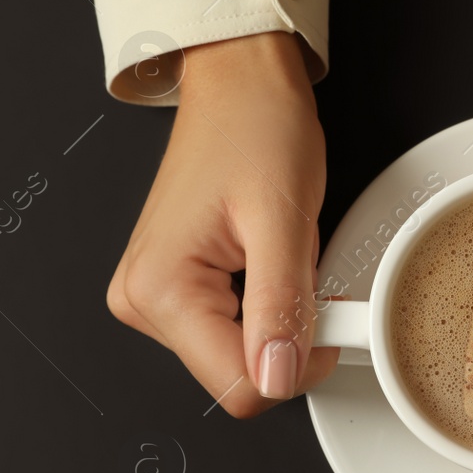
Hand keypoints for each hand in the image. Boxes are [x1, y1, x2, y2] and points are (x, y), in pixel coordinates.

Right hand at [106, 32, 338, 415]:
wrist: (241, 86)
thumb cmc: (257, 130)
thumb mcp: (283, 221)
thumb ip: (280, 307)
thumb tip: (278, 376)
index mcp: (160, 290)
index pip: (239, 387)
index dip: (298, 364)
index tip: (328, 317)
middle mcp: (144, 300)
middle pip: (238, 374)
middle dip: (287, 333)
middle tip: (301, 269)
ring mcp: (156, 296)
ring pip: (241, 354)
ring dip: (278, 314)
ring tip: (280, 254)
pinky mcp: (175, 288)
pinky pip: (236, 327)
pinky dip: (267, 302)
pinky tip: (266, 259)